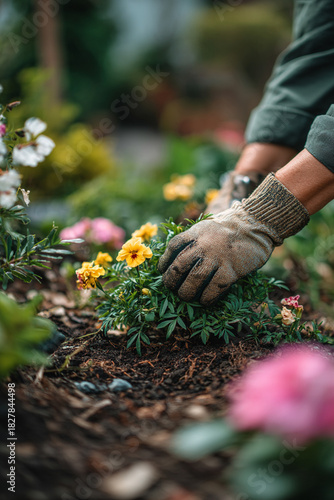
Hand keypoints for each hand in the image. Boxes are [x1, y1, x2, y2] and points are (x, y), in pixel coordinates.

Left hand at [158, 205, 274, 304]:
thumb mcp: (205, 226)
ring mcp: (217, 259)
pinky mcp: (231, 271)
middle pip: (178, 267)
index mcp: (195, 233)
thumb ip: (191, 239)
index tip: (162, 271)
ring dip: (185, 293)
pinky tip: (204, 300)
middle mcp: (203, 246)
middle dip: (170, 281)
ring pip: (193, 281)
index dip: (164, 262)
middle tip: (171, 288)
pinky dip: (205, 298)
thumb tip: (174, 258)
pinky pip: (213, 290)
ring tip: (185, 296)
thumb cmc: (229, 228)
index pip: (172, 248)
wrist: (255, 225)